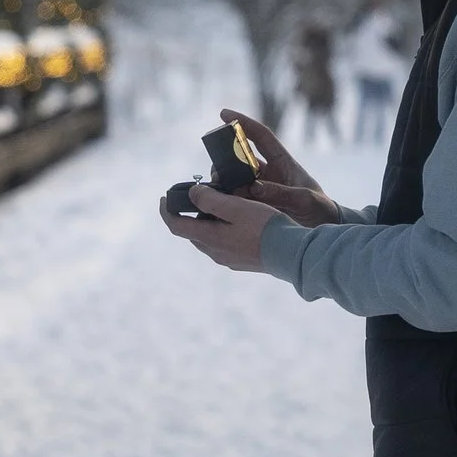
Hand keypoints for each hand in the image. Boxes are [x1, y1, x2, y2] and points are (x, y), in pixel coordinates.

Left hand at [160, 183, 279, 273]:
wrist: (292, 253)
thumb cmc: (265, 227)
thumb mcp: (235, 206)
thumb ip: (209, 199)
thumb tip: (192, 194)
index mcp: (209, 238)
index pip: (176, 226)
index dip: (166, 211)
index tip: (164, 198)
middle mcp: (215, 253)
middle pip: (193, 233)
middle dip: (189, 215)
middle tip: (197, 197)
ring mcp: (229, 260)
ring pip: (209, 239)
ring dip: (207, 223)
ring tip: (219, 205)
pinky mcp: (242, 262)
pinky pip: (224, 245)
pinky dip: (222, 231)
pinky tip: (237, 222)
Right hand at [221, 108, 340, 226]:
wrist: (324, 233)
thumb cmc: (321, 210)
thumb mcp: (305, 200)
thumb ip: (282, 193)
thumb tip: (254, 188)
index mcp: (283, 162)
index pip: (261, 136)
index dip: (243, 123)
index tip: (223, 113)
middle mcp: (269, 173)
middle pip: (241, 158)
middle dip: (225, 159)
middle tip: (217, 170)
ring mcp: (262, 189)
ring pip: (236, 179)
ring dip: (225, 182)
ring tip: (219, 192)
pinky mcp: (256, 205)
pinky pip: (238, 198)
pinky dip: (228, 199)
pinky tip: (221, 205)